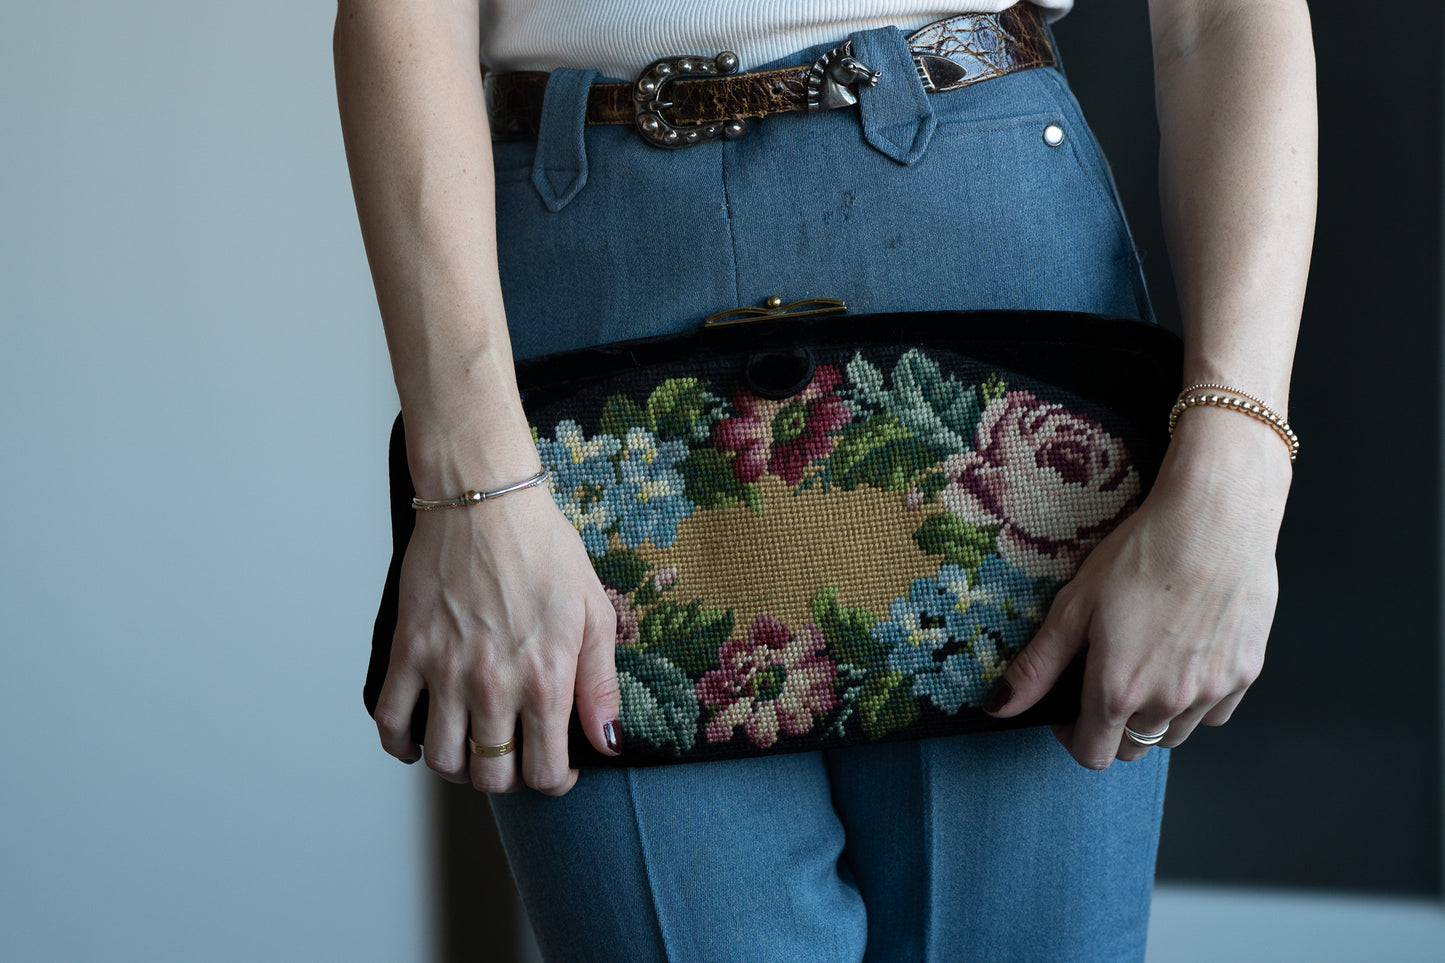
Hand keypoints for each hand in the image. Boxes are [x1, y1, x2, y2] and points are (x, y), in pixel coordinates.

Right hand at [372, 484, 620, 793]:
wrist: (485, 501)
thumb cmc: (544, 549)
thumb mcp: (594, 613)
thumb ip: (601, 686)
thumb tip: (608, 743)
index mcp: (545, 677)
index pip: (544, 772)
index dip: (555, 781)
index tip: (557, 767)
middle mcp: (493, 684)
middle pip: (492, 776)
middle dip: (509, 778)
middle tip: (516, 755)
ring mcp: (445, 670)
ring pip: (443, 760)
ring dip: (460, 767)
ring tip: (475, 747)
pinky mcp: (408, 651)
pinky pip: (392, 722)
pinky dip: (403, 744)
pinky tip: (422, 738)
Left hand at [986, 408, 1290, 767]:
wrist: (1216, 519)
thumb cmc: (1143, 553)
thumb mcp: (1074, 605)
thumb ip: (1037, 665)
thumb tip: (999, 706)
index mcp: (1119, 689)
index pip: (1092, 754)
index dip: (1072, 737)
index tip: (1068, 711)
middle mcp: (1169, 702)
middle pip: (1133, 749)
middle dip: (1111, 728)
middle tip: (1104, 683)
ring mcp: (1213, 691)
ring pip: (1174, 735)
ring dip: (1153, 717)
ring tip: (1143, 669)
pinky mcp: (1247, 674)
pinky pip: (1215, 712)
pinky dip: (1197, 701)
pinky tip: (1184, 661)